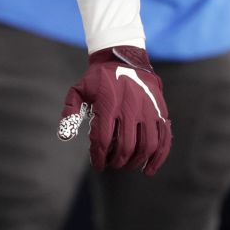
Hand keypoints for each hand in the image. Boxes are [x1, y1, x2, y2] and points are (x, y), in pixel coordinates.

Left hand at [57, 45, 171, 174]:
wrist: (125, 59)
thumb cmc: (99, 79)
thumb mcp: (78, 90)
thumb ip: (70, 111)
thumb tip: (65, 136)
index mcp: (108, 104)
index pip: (102, 139)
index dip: (99, 156)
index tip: (97, 165)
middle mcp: (130, 108)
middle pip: (125, 146)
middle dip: (116, 161)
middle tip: (111, 164)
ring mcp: (148, 111)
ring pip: (146, 146)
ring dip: (135, 162)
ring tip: (126, 166)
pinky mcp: (161, 112)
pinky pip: (164, 139)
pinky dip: (158, 158)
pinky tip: (149, 170)